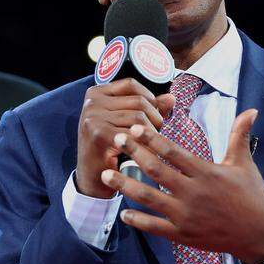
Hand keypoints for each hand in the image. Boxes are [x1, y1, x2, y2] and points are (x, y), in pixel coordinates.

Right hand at [76, 78, 173, 198]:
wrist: (92, 179)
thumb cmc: (110, 149)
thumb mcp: (126, 124)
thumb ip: (148, 109)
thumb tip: (171, 98)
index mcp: (96, 93)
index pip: (131, 84)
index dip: (149, 98)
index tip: (154, 116)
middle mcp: (92, 101)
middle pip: (138, 100)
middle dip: (154, 118)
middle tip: (157, 136)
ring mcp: (93, 116)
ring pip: (138, 116)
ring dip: (152, 133)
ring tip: (151, 146)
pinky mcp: (98, 132)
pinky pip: (133, 133)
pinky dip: (145, 145)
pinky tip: (146, 154)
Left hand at [102, 109, 263, 263]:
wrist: (260, 235)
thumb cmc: (252, 196)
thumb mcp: (244, 164)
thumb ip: (240, 135)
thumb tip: (251, 109)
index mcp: (206, 172)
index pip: (173, 151)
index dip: (152, 138)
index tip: (134, 128)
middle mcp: (193, 192)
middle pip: (156, 170)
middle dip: (133, 153)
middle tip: (116, 140)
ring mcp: (186, 215)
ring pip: (149, 198)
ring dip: (125, 185)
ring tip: (106, 174)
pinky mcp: (183, 235)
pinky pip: (155, 226)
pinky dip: (137, 220)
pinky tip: (123, 212)